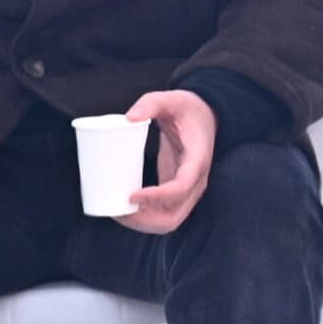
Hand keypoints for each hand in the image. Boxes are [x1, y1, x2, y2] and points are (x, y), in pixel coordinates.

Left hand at [120, 88, 220, 234]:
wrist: (206, 116)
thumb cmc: (188, 108)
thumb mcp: (172, 98)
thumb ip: (151, 103)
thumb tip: (128, 118)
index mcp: (197, 160)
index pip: (181, 188)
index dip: (157, 197)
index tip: (131, 196)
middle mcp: (196, 182)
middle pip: (174, 216)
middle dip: (145, 220)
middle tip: (117, 210)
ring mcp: (187, 191)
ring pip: (168, 221)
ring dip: (142, 224)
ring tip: (116, 213)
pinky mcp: (176, 192)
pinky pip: (162, 214)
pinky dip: (144, 219)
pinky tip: (123, 211)